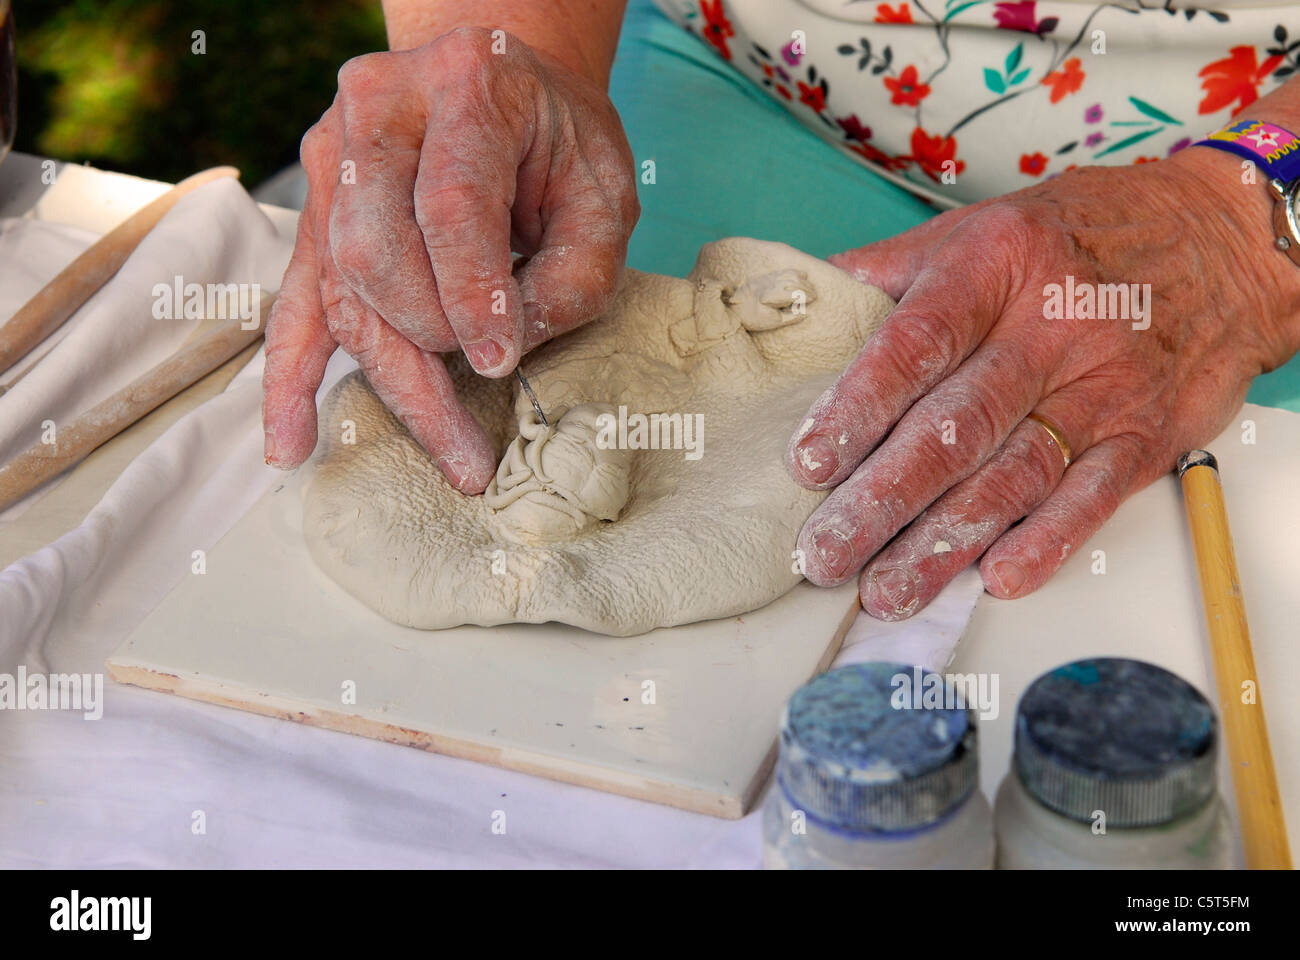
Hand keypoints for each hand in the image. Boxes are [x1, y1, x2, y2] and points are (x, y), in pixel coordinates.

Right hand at [262, 27, 638, 491]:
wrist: (496, 83)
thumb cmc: (558, 139)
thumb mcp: (603, 188)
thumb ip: (577, 268)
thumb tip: (505, 350)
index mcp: (460, 88)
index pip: (450, 207)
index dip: (473, 295)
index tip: (503, 361)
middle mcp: (376, 113)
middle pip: (376, 255)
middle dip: (432, 345)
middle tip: (494, 408)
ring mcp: (330, 162)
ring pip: (342, 293)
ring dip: (396, 384)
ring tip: (453, 460)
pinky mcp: (316, 214)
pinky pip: (292, 304)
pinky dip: (289, 379)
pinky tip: (289, 443)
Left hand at [787, 148, 1299, 618]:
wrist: (1219, 241)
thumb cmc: (1073, 240)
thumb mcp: (977, 230)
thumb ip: (888, 273)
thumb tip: (801, 310)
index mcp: (995, 266)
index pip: (915, 344)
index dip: (857, 407)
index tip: (808, 464)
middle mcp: (1050, 326)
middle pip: (956, 426)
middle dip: (881, 499)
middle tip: (824, 553)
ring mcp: (1103, 385)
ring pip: (1014, 472)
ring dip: (944, 541)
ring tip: (885, 589)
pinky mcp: (1144, 435)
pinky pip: (1092, 496)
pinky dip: (1046, 542)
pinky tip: (996, 578)